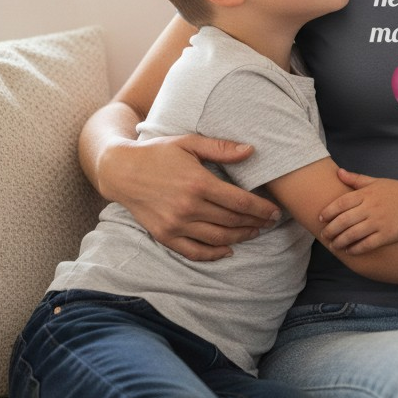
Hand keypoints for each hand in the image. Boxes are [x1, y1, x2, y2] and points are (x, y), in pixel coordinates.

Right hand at [98, 133, 279, 259]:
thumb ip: (221, 148)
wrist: (121, 170)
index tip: (275, 211)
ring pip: (217, 238)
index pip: (239, 202)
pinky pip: (194, 251)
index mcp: (198, 183)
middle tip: (270, 222)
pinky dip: (213, 254)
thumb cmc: (158, 153)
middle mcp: (188, 207)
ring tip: (255, 232)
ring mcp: (176, 224)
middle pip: (232, 221)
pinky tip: (228, 250)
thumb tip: (251, 151)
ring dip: (240, 237)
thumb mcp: (189, 143)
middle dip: (255, 223)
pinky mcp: (165, 236)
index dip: (261, 209)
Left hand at [319, 169, 397, 253]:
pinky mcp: (388, 234)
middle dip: (330, 230)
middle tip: (324, 236)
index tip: (321, 218)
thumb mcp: (377, 182)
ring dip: (340, 241)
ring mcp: (379, 221)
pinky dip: (355, 249)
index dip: (328, 212)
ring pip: (352, 234)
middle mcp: (371, 207)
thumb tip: (338, 172)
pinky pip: (367, 244)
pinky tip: (350, 251)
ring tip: (334, 245)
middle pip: (343, 220)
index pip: (341, 203)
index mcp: (367, 193)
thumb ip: (356, 179)